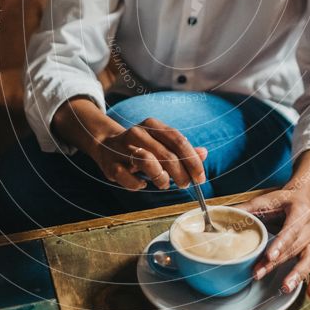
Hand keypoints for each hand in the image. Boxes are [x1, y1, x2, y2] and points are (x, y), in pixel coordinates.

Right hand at [90, 116, 207, 191]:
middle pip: (167, 155)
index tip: (200, 178)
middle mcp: (138, 133)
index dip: (192, 161)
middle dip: (181, 174)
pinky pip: (131, 180)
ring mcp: (122, 148)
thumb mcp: (161, 142)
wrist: (105, 145)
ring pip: (148, 164)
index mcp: (153, 125)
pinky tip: (142, 183)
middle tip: (184, 184)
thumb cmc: (141, 146)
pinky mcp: (111, 165)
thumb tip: (203, 154)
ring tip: (164, 183)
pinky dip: (140, 185)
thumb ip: (182, 149)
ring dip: (161, 179)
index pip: (178, 140)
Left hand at [236, 188, 309, 297]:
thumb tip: (224, 213)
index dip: (281, 243)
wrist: (303, 200)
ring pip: (307, 260)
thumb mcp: (267, 200)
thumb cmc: (283, 201)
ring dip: (296, 275)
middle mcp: (309, 227)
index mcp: (300, 212)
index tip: (269, 256)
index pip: (291, 230)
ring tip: (285, 287)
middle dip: (276, 263)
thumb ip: (248, 208)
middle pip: (294, 248)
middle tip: (258, 274)